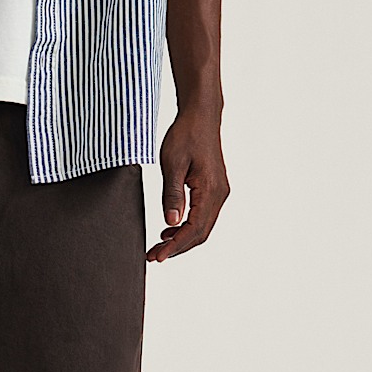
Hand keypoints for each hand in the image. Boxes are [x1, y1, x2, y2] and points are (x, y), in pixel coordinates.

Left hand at [146, 109, 229, 262]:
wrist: (200, 116)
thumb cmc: (185, 135)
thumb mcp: (172, 164)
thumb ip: (172, 195)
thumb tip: (171, 222)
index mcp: (210, 190)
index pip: (193, 229)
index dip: (175, 246)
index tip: (157, 256)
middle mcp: (219, 194)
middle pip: (199, 234)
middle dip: (176, 248)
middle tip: (153, 255)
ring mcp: (218, 193)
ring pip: (201, 228)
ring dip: (180, 240)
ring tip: (158, 246)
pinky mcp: (213, 190)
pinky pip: (201, 217)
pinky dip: (186, 228)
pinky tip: (169, 230)